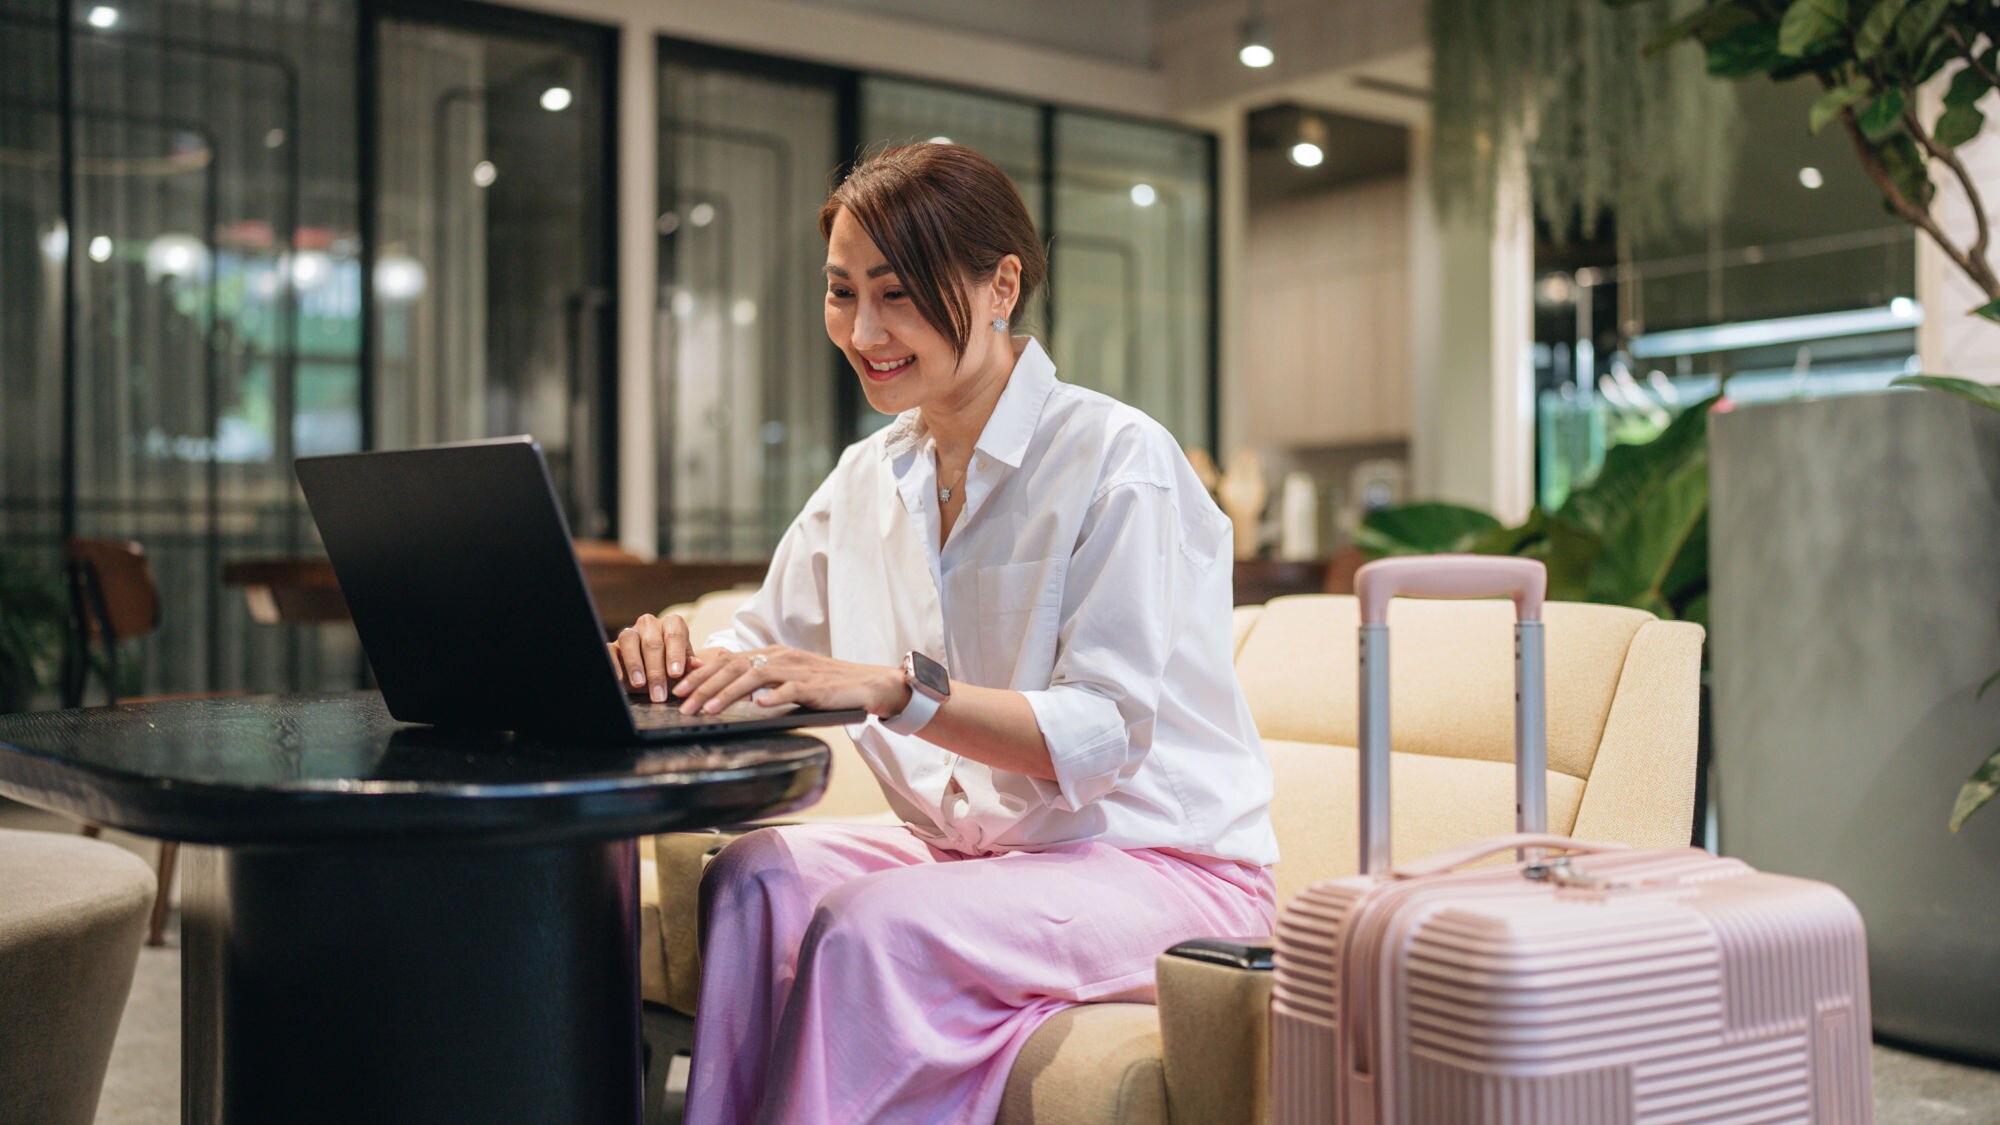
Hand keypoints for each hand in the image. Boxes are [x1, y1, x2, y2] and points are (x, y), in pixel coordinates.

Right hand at [607, 613, 700, 702]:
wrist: (653, 673)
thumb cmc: (672, 668)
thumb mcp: (684, 668)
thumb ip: (690, 667)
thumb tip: (698, 664)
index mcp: (672, 624)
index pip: (675, 635)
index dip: (675, 655)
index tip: (676, 674)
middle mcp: (650, 624)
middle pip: (652, 643)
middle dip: (656, 671)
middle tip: (660, 693)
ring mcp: (630, 632)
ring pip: (629, 640)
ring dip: (635, 664)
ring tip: (640, 684)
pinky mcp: (613, 645)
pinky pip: (609, 649)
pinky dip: (613, 663)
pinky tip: (619, 679)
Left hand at [671, 645, 909, 717]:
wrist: (868, 684)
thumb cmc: (828, 687)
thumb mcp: (790, 680)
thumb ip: (763, 682)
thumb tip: (729, 693)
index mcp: (774, 654)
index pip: (730, 660)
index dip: (702, 674)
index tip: (679, 690)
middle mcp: (782, 657)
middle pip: (735, 667)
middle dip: (704, 686)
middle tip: (682, 704)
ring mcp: (798, 670)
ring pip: (754, 676)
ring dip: (728, 694)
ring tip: (708, 710)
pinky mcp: (816, 685)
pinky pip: (791, 689)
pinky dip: (773, 697)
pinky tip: (758, 706)